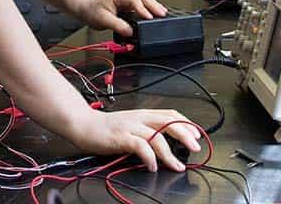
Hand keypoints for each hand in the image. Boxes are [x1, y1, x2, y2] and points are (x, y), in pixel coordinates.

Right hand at [68, 108, 201, 171]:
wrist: (83, 124)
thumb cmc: (105, 128)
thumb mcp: (130, 125)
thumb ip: (145, 131)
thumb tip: (164, 144)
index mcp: (142, 114)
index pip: (170, 114)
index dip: (186, 124)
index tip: (197, 135)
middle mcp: (139, 118)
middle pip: (168, 122)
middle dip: (185, 135)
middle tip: (195, 147)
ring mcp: (130, 127)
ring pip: (157, 137)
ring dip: (169, 153)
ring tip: (176, 165)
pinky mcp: (121, 137)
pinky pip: (140, 146)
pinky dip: (149, 157)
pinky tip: (152, 166)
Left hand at [74, 0, 166, 35]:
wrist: (86, 10)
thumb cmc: (92, 12)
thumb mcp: (103, 20)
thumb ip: (117, 25)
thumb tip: (130, 31)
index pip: (134, 0)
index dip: (142, 9)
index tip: (149, 17)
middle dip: (153, 5)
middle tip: (162, 14)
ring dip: (153, 5)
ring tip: (162, 13)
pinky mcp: (128, 4)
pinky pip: (142, 3)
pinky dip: (150, 8)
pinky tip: (154, 13)